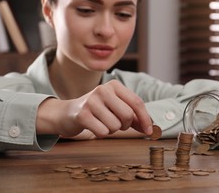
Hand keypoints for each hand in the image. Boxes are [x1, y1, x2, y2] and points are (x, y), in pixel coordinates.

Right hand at [36, 80, 152, 137]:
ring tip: (103, 123)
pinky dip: (102, 133)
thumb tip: (150, 127)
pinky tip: (94, 127)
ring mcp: (91, 101)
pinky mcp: (82, 114)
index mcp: (114, 85)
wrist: (68, 113)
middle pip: (128, 115)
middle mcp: (103, 89)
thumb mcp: (115, 107)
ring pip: (116, 125)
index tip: (149, 130)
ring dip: (112, 130)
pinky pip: (103, 132)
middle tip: (118, 124)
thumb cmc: (97, 111)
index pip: (137, 102)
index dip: (145, 118)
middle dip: (126, 125)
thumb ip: (133, 115)